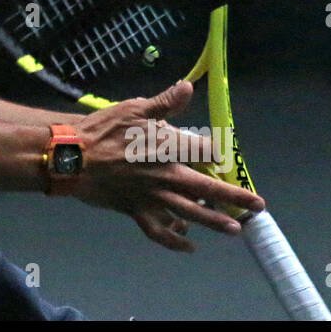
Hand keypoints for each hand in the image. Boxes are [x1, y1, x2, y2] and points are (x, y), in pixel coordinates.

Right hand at [74, 80, 265, 251]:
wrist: (73, 158)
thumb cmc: (103, 131)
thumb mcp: (134, 108)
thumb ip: (164, 102)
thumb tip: (188, 86)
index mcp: (169, 147)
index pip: (206, 151)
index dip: (220, 153)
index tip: (226, 154)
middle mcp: (167, 175)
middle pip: (208, 189)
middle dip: (235, 198)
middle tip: (257, 206)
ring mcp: (153, 196)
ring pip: (190, 213)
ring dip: (214, 222)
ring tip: (235, 229)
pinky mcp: (137, 210)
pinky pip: (160, 231)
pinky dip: (175, 241)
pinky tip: (189, 245)